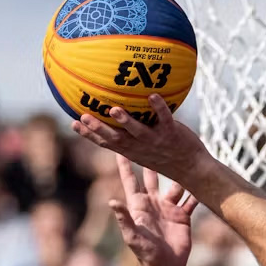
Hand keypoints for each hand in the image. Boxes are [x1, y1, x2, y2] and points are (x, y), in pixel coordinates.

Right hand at [72, 95, 211, 186]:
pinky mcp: (172, 134)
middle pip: (115, 139)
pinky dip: (159, 108)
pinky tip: (153, 95)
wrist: (192, 169)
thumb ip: (131, 136)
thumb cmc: (167, 156)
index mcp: (131, 151)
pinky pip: (164, 119)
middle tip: (83, 116)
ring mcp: (155, 140)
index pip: (106, 143)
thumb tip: (119, 114)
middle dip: (98, 129)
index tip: (73, 123)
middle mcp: (140, 147)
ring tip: (114, 110)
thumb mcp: (144, 150)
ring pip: (138, 131)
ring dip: (126, 121)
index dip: (89, 134)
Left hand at [111, 155, 198, 265]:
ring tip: (183, 154)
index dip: (125, 164)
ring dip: (179, 171)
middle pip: (152, 176)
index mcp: (139, 205)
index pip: (130, 180)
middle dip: (152, 159)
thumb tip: (111, 201)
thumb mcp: (133, 234)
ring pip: (175, 184)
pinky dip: (196, 190)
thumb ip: (124, 218)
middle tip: (153, 139)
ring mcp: (169, 208)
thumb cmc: (145, 253)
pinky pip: (191, 200)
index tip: (120, 146)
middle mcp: (154, 203)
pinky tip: (203, 177)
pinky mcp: (183, 216)